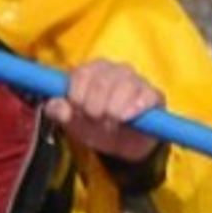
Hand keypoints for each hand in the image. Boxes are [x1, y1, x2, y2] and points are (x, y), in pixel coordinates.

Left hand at [43, 57, 164, 164]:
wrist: (121, 143)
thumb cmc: (93, 124)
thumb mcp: (71, 121)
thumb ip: (58, 111)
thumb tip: (58, 106)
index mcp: (91, 70)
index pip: (81, 74)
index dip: (77, 97)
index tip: (78, 112)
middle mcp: (114, 69)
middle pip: (101, 82)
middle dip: (94, 107)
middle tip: (95, 120)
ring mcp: (136, 80)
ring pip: (124, 86)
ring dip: (113, 110)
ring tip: (110, 123)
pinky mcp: (154, 95)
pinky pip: (147, 95)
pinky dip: (136, 107)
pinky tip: (127, 117)